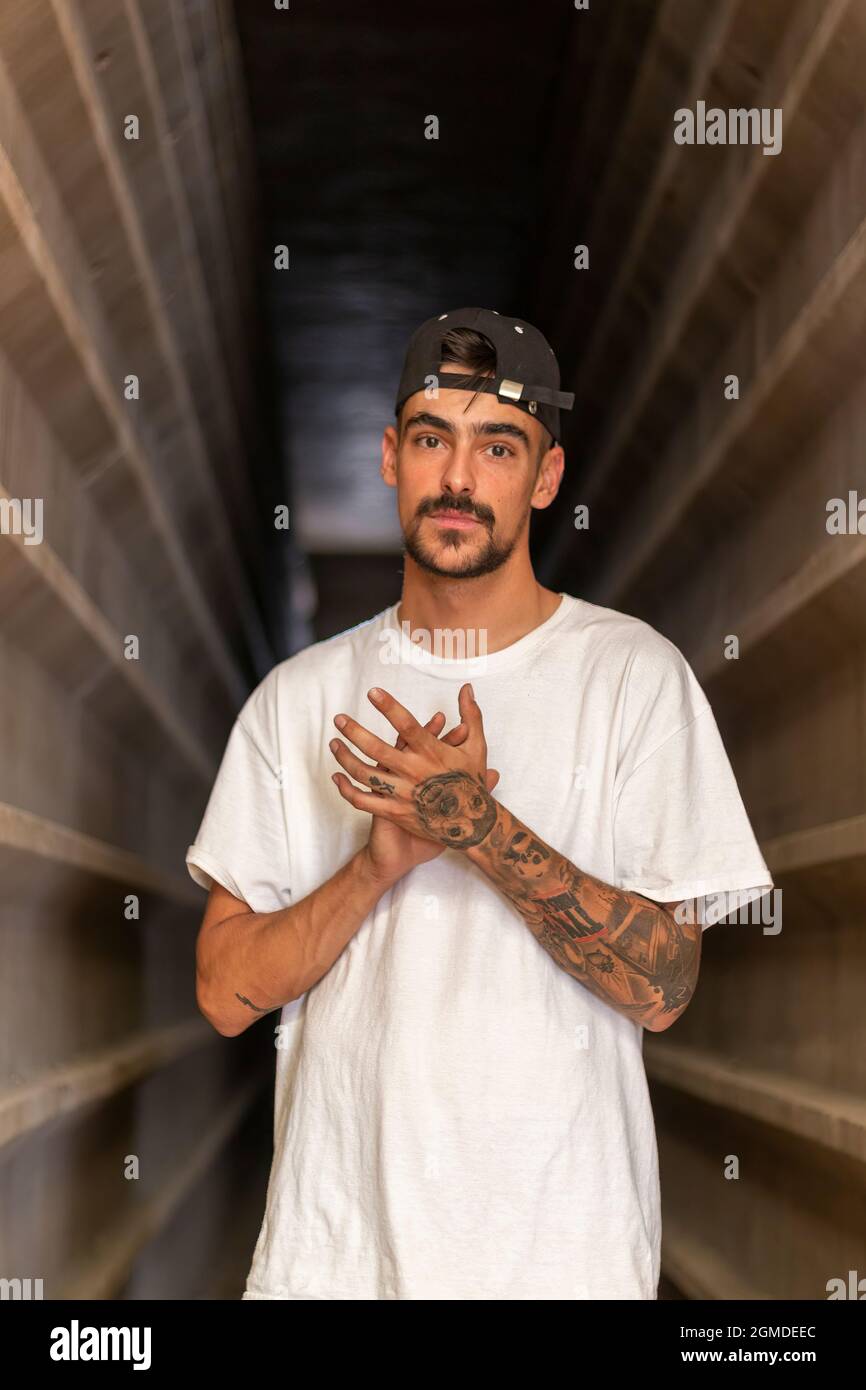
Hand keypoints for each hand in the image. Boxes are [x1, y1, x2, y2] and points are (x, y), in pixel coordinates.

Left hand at [330, 684, 498, 851]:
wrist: (473, 825)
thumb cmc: (471, 781)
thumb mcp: (477, 746)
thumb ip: (471, 715)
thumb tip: (467, 687)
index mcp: (432, 753)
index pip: (407, 725)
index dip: (389, 707)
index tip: (372, 692)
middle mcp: (414, 772)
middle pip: (376, 749)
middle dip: (354, 732)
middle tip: (339, 719)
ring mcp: (402, 793)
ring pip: (364, 774)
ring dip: (345, 757)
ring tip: (334, 743)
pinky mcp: (395, 812)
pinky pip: (363, 801)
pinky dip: (346, 789)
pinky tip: (336, 777)